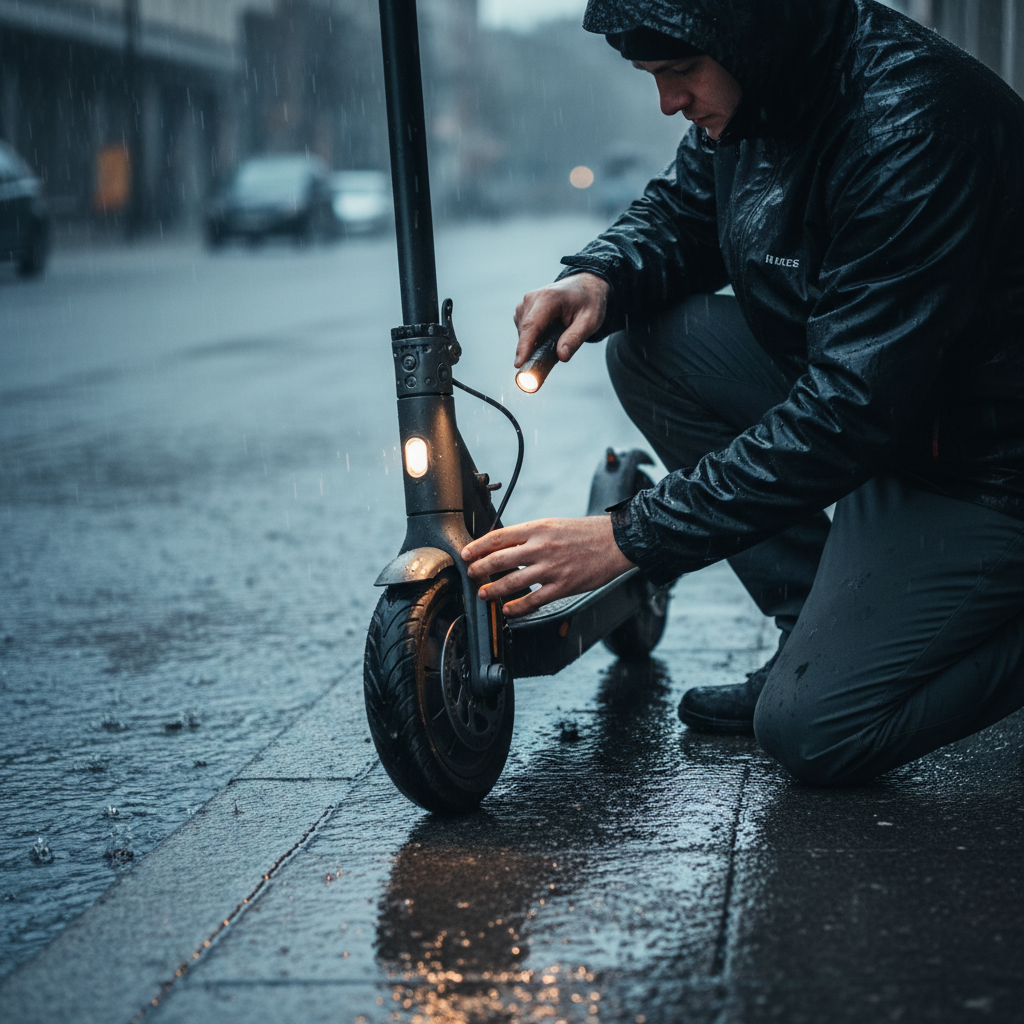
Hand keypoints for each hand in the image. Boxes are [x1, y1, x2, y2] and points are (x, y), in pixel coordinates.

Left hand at [461, 515, 634, 616]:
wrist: (615, 542)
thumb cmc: (584, 533)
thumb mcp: (552, 524)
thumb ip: (529, 535)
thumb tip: (503, 545)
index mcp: (537, 528)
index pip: (498, 537)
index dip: (477, 547)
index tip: (465, 554)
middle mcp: (541, 547)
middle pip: (499, 559)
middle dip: (479, 569)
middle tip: (471, 575)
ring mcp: (551, 568)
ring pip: (512, 582)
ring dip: (493, 590)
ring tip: (483, 594)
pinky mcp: (563, 586)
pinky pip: (534, 600)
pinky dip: (517, 607)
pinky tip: (508, 610)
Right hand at [514, 272, 609, 367]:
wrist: (585, 285)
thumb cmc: (588, 302)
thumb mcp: (590, 321)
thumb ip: (575, 338)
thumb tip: (562, 356)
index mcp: (548, 298)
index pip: (532, 326)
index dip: (524, 347)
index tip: (519, 364)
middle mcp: (532, 298)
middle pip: (525, 331)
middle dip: (530, 351)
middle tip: (543, 367)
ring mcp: (526, 303)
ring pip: (523, 332)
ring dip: (534, 343)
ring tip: (554, 341)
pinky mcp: (524, 309)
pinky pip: (523, 329)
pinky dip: (533, 337)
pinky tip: (548, 336)